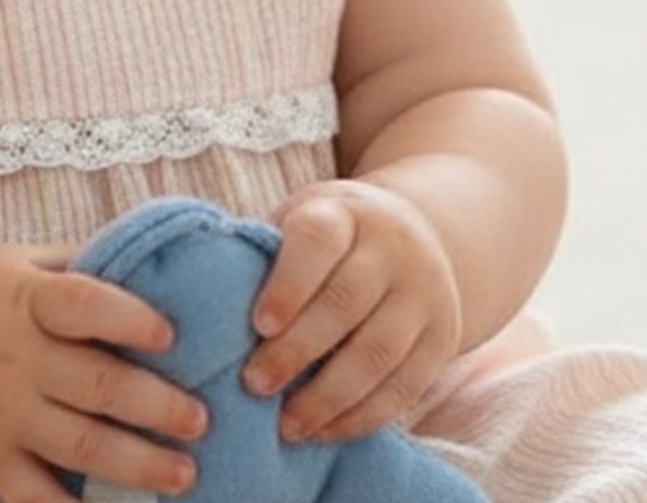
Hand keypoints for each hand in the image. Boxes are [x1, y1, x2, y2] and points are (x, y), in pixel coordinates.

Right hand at [0, 243, 209, 502]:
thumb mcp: (10, 263)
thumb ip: (73, 268)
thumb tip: (149, 263)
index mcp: (24, 300)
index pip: (83, 305)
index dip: (129, 319)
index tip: (171, 334)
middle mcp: (15, 358)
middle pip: (95, 385)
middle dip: (156, 407)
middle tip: (201, 419)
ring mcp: (0, 412)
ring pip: (78, 445)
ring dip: (136, 465)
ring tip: (182, 473)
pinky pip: (34, 496)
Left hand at [242, 180, 461, 443]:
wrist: (417, 235)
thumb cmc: (330, 237)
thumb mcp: (300, 221)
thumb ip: (263, 252)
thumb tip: (204, 299)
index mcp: (345, 214)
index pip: (317, 243)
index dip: (288, 285)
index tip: (257, 325)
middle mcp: (391, 250)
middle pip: (345, 304)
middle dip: (297, 351)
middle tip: (254, 384)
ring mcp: (423, 295)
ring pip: (378, 353)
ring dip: (329, 397)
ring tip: (285, 424)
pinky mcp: (442, 340)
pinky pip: (405, 387)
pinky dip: (362, 417)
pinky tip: (323, 432)